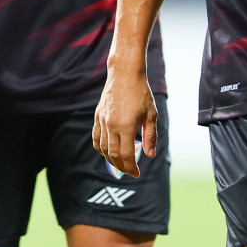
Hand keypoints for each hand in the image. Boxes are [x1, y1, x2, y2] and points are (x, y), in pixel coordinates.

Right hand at [92, 64, 157, 178]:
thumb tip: (150, 155)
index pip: (127, 155)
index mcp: (126, 126)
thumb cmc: (141, 92)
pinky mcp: (97, 116)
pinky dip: (100, 148)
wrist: (125, 73)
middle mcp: (111, 125)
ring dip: (111, 160)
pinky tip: (107, 152)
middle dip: (122, 167)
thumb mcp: (151, 114)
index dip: (132, 168)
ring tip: (120, 164)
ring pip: (103, 148)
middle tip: (131, 172)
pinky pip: (96, 137)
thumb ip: (150, 136)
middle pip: (114, 155)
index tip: (137, 174)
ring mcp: (102, 120)